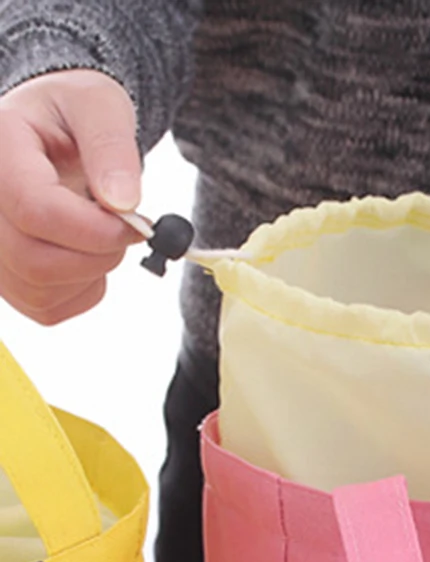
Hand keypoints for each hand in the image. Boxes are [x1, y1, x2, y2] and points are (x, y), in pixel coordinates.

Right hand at [0, 69, 142, 324]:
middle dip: (99, 254)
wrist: (55, 130)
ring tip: (102, 231)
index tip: (137, 223)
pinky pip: (48, 307)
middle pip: (33, 259)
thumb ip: (112, 147)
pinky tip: (86, 252)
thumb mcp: (100, 106)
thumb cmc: (76, 113)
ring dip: (94, 272)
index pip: (34, 209)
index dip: (96, 229)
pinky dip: (84, 289)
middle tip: (127, 229)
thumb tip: (124, 203)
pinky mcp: (5, 276)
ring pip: (40, 289)